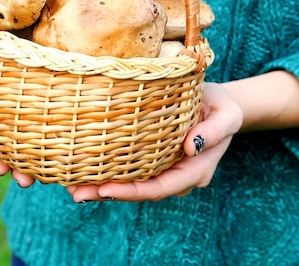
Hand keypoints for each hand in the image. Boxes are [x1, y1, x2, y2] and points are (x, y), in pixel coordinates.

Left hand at [67, 83, 242, 201]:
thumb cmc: (222, 107)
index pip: (160, 188)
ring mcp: (164, 170)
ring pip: (131, 184)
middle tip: (76, 193)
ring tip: (71, 187)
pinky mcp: (152, 159)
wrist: (217, 105)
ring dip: (101, 187)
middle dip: (108, 194)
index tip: (105, 190)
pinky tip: (83, 170)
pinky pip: (129, 170)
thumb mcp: (227, 115)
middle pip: (140, 191)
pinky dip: (107, 172)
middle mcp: (177, 176)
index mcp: (195, 171)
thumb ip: (213, 132)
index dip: (132, 192)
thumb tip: (190, 147)